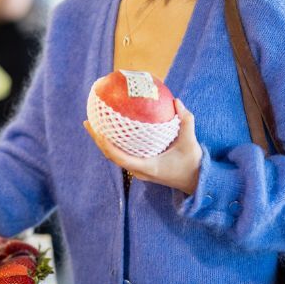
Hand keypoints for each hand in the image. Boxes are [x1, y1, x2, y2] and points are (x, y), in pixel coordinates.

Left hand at [84, 99, 203, 194]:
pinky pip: (122, 154)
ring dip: (103, 142)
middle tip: (88, 122)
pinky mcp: (141, 167)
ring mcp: (139, 170)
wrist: (196, 181)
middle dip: (98, 140)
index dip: (107, 146)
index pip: (120, 158)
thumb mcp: (190, 142)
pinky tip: (112, 129)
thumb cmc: (192, 163)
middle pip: (112, 156)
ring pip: (115, 156)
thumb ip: (186, 121)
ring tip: (94, 124)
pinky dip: (114, 143)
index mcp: (148, 167)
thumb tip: (176, 101)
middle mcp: (139, 171)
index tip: (98, 131)